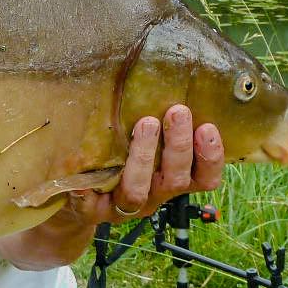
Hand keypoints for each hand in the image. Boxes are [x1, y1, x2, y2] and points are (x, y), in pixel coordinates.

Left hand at [0, 105, 224, 271]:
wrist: (77, 200)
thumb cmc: (118, 160)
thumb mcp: (143, 142)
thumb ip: (159, 120)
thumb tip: (170, 74)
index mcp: (170, 181)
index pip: (203, 178)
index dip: (211, 158)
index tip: (208, 126)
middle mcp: (153, 196)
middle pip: (174, 181)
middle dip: (178, 145)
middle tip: (177, 111)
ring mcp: (122, 208)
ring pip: (137, 192)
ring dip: (143, 157)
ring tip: (144, 124)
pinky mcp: (92, 212)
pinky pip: (90, 206)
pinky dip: (87, 193)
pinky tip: (82, 180)